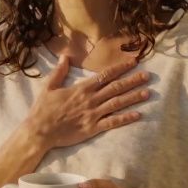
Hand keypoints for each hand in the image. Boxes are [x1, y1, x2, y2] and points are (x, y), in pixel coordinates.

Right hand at [24, 55, 149, 150]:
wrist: (40, 131)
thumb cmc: (43, 109)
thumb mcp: (49, 87)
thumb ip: (59, 71)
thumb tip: (65, 56)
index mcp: (81, 88)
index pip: (105, 75)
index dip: (120, 68)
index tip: (133, 62)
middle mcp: (90, 99)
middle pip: (116, 88)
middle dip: (132, 81)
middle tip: (147, 76)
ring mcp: (93, 114)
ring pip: (117, 103)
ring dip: (133, 97)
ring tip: (147, 92)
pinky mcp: (92, 128)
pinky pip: (112, 122)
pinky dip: (125, 118)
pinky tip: (138, 114)